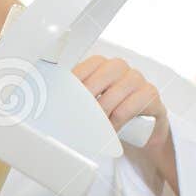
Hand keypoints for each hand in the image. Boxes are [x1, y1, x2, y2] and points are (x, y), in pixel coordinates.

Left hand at [73, 55, 177, 194]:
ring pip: (112, 96)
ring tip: (95, 129)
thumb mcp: (92, 104)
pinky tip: (111, 130)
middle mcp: (119, 67)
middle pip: (98, 79)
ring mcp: (136, 78)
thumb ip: (73, 101)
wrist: (145, 127)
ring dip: (101, 116)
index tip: (62, 103)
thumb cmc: (112, 111)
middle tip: (78, 119)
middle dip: (86, 102)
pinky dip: (116, 122)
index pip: (82, 69)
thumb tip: (45, 107)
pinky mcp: (151, 94)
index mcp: (101, 64)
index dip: (71, 87)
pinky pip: (129, 107)